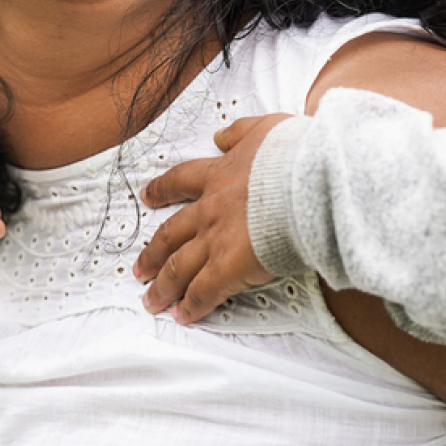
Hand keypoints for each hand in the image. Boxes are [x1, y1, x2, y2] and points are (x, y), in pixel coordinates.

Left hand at [133, 114, 290, 322]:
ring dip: (163, 285)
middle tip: (139, 267)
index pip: (182, 181)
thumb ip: (240, 132)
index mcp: (219, 175)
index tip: (148, 197)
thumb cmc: (294, 155)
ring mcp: (215, 240)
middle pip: (171, 233)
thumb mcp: (264, 129)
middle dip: (153, 252)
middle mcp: (210, 209)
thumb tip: (220, 135)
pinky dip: (191, 306)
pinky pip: (203, 292)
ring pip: (178, 267)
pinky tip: (183, 316)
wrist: (306, 181)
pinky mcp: (228, 268)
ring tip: (151, 300)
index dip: (162, 190)